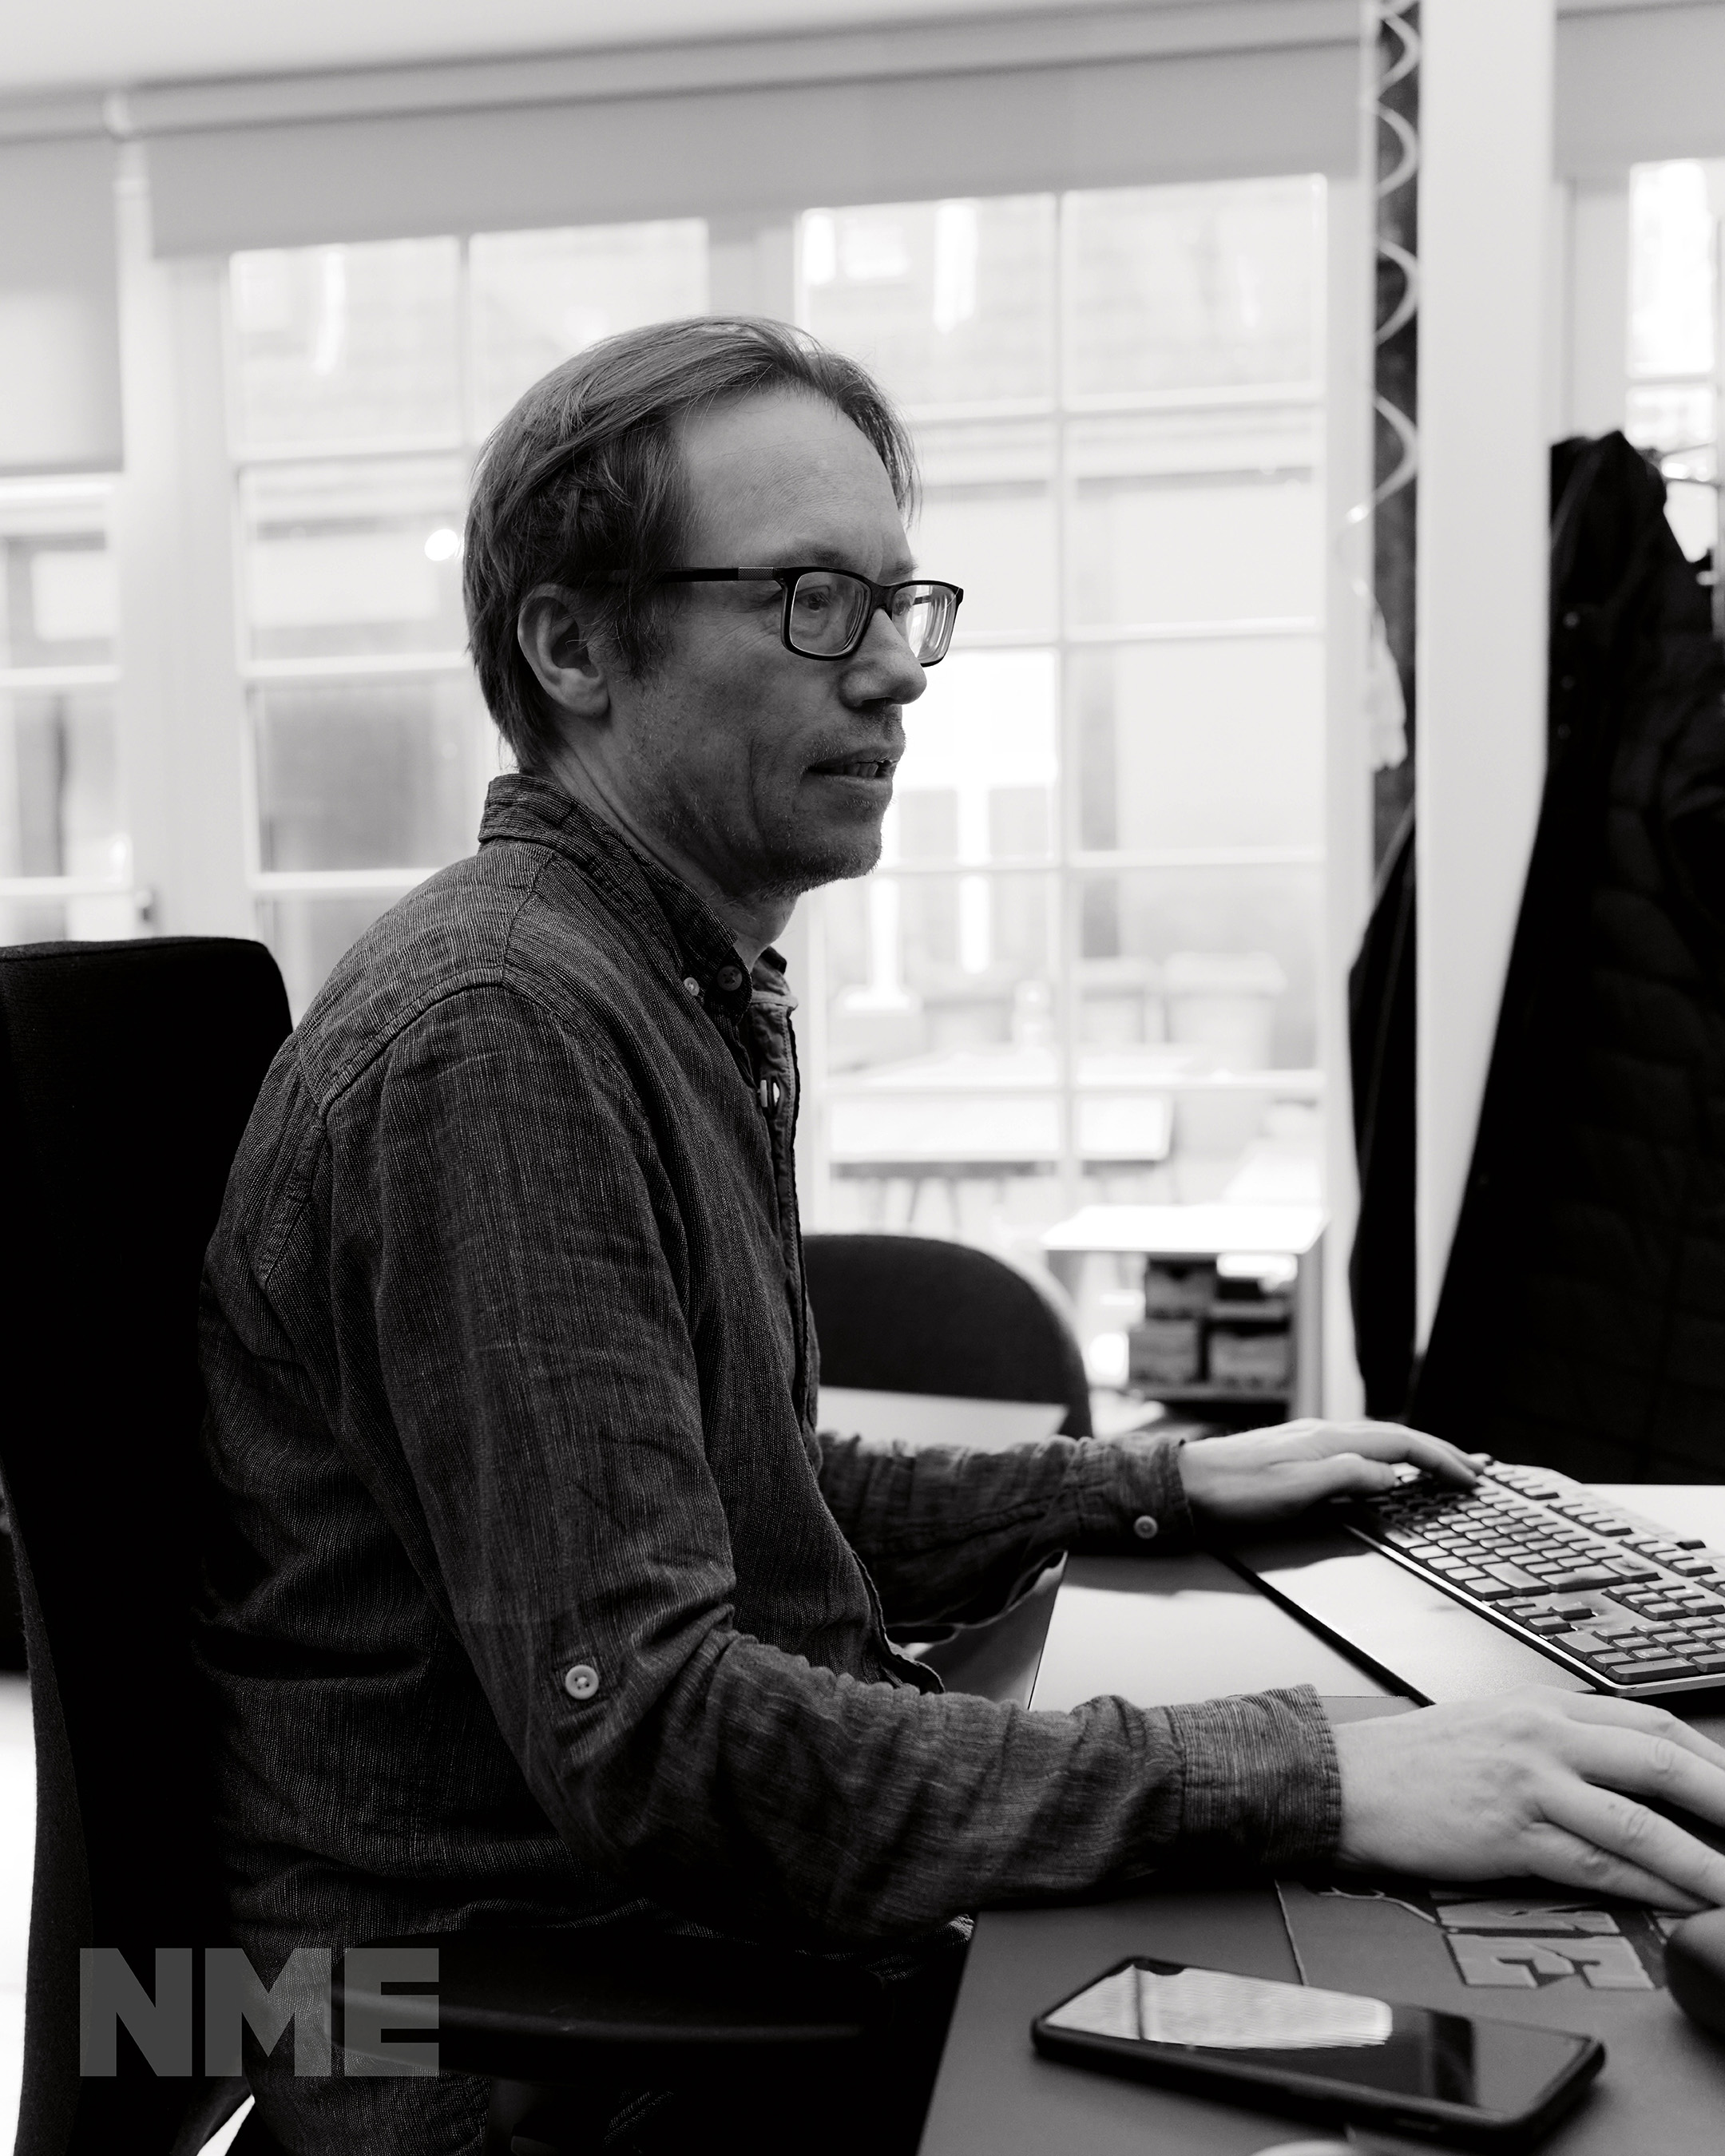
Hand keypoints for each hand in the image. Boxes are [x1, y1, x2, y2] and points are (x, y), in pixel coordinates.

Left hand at [1176, 1418, 1476, 1528]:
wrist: (1184, 1485)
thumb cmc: (1233, 1493)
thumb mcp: (1295, 1492)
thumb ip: (1346, 1478)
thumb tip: (1392, 1476)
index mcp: (1330, 1440)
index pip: (1400, 1444)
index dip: (1440, 1460)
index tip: (1471, 1477)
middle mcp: (1323, 1433)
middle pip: (1394, 1437)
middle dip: (1437, 1452)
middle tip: (1473, 1468)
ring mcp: (1309, 1440)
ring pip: (1376, 1441)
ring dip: (1414, 1453)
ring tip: (1441, 1464)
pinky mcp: (1295, 1452)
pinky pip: (1356, 1448)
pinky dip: (1385, 1457)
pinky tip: (1384, 1467)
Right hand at [1333, 1691, 1724, 1909]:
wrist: (1343, 1779)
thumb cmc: (1416, 1760)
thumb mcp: (1495, 1724)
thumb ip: (1557, 1738)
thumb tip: (1625, 1771)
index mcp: (1543, 1704)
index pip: (1650, 1720)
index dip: (1710, 1757)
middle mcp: (1543, 1735)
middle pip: (1660, 1761)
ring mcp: (1529, 1783)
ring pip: (1638, 1821)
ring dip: (1702, 1862)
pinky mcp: (1510, 1833)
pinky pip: (1596, 1865)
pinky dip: (1648, 1888)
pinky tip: (1677, 1903)